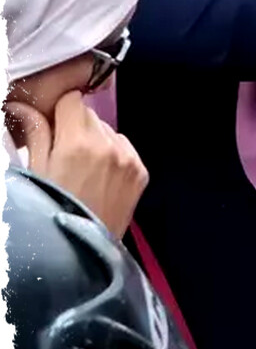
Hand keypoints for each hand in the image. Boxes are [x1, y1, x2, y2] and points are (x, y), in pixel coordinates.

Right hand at [4, 91, 147, 238]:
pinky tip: (100, 175)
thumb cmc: (53, 209)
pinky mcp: (141, 171)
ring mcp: (129, 159)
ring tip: (83, 167)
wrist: (84, 248)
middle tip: (64, 151)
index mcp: (78, 143)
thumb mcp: (36, 170)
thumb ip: (35, 133)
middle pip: (90, 115)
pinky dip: (114, 154)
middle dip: (76, 125)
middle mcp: (109, 146)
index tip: (54, 123)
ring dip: (96, 139)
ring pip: (109, 130)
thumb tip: (22, 106)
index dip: (60, 110)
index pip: (72, 100)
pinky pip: (125, 147)